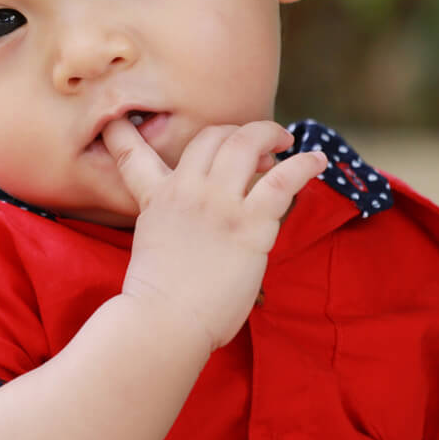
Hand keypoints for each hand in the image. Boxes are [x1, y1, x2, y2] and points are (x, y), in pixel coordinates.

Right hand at [102, 118, 325, 353]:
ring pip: (247, 144)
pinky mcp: (250, 225)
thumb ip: (171, 222)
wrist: (165, 321)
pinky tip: (317, 160)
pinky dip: (304, 164)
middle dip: (238, 133)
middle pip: (213, 136)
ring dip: (269, 135)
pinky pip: (283, 180)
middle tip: (256, 147)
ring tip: (285, 143)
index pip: (134, 153)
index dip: (124, 132)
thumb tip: (201, 224)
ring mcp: (218, 205)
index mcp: (157, 198)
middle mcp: (186, 191)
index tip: (120, 118)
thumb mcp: (151, 246)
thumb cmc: (159, 299)